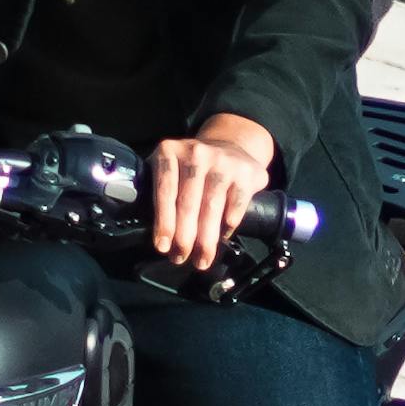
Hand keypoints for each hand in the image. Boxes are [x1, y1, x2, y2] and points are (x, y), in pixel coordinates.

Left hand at [147, 110, 279, 271]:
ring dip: (206, 238)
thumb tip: (158, 236)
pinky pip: (236, 205)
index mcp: (169, 152)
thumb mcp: (170, 169)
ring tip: (202, 259)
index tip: (163, 246)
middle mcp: (196, 153)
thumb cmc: (193, 169)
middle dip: (183, 236)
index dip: (164, 221)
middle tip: (180, 258)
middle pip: (188, 202)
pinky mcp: (245, 172)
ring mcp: (222, 161)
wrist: (231, 146)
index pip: (165, 191)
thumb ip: (159, 192)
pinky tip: (222, 238)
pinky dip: (228, 224)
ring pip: (211, 206)